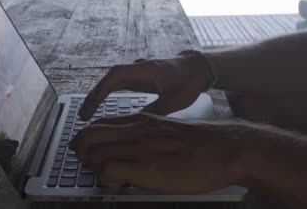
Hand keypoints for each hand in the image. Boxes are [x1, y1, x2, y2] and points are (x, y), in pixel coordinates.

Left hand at [70, 113, 244, 192]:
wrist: (225, 148)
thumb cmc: (201, 144)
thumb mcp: (166, 130)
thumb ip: (146, 136)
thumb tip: (130, 150)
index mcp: (140, 121)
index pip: (97, 125)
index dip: (86, 140)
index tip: (89, 153)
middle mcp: (135, 130)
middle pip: (88, 136)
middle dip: (81, 153)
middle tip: (90, 166)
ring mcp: (139, 148)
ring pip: (94, 153)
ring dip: (93, 168)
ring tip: (108, 178)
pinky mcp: (146, 167)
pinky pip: (109, 170)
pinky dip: (106, 180)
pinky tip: (119, 184)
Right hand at [78, 56, 212, 119]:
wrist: (197, 68)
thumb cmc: (188, 82)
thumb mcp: (175, 100)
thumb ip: (156, 110)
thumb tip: (136, 124)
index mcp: (146, 70)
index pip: (116, 76)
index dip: (101, 90)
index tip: (92, 106)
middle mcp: (137, 68)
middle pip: (109, 78)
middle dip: (94, 95)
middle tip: (82, 115)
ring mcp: (136, 71)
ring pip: (111, 81)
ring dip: (98, 94)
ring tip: (86, 114)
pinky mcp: (137, 77)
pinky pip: (117, 84)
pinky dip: (106, 93)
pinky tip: (99, 106)